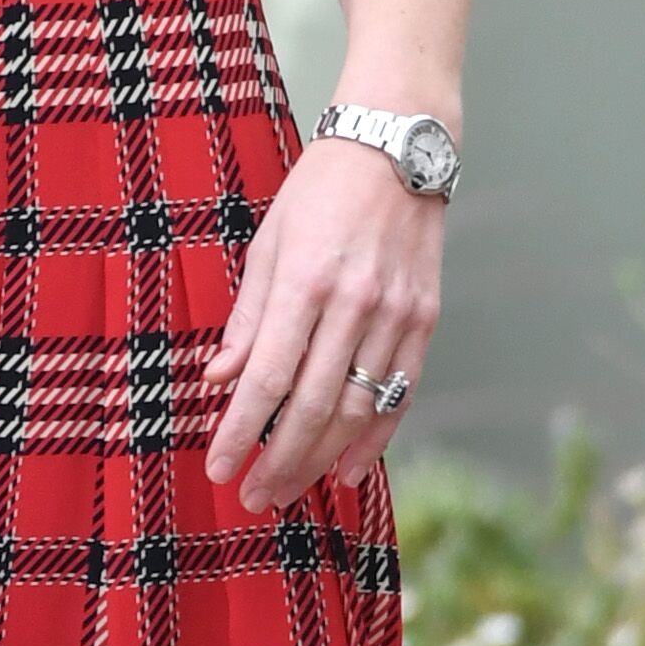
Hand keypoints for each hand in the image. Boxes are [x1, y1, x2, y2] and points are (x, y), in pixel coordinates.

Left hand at [203, 134, 445, 518]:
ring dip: (321, 460)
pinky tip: (349, 471)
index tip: (219, 468)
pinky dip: (374, 439)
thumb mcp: (267, 242)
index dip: (240, 432)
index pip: (267, 378)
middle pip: (312, 407)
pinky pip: (399, 393)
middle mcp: (354, 304)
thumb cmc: (320, 191)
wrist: (397, 147)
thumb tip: (220, 380)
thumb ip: (247, 316)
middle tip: (253, 498)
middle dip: (278, 462)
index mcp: (304, 282)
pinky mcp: (425, 319)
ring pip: (358, 410)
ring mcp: (397, 315)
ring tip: (290, 491)